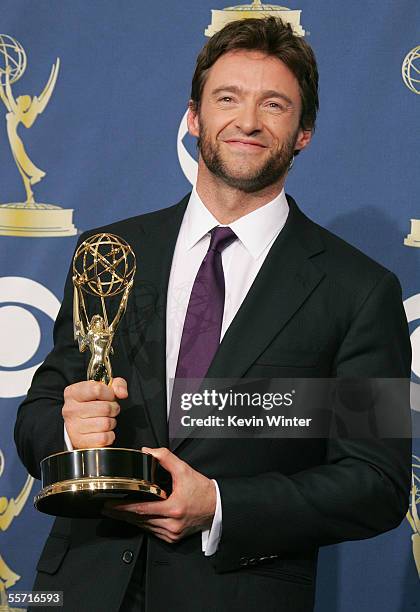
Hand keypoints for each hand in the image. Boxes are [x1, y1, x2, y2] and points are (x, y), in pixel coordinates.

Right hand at [62, 377, 127, 448]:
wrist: (79, 426)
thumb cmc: (93, 404)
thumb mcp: (104, 388)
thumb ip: (117, 385)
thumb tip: (122, 393)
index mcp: (73, 393)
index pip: (97, 389)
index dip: (109, 394)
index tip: (109, 396)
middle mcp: (71, 409)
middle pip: (105, 408)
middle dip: (113, 409)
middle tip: (109, 410)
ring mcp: (74, 427)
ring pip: (106, 423)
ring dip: (111, 422)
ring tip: (104, 420)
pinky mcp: (80, 441)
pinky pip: (105, 438)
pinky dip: (109, 435)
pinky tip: (102, 431)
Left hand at [102, 447, 216, 543]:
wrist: (217, 506)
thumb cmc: (202, 490)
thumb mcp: (185, 470)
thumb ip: (166, 458)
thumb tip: (149, 451)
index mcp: (173, 508)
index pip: (141, 510)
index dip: (123, 509)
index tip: (110, 505)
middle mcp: (171, 524)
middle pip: (139, 521)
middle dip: (121, 515)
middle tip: (107, 509)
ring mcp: (172, 533)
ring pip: (145, 527)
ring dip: (131, 520)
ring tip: (117, 512)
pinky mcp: (173, 538)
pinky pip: (153, 532)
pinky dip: (143, 524)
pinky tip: (135, 518)